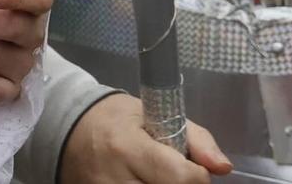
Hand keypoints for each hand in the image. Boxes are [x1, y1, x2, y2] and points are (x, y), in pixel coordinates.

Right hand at [59, 92, 230, 182]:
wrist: (68, 130)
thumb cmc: (116, 119)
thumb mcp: (154, 114)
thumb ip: (195, 138)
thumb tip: (224, 168)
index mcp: (128, 147)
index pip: (179, 176)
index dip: (197, 176)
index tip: (194, 168)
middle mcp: (114, 178)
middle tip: (176, 176)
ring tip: (158, 178)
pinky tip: (144, 182)